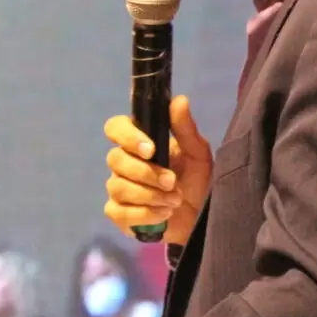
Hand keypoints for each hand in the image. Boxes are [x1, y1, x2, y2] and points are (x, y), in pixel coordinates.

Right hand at [103, 95, 212, 245]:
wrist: (200, 217)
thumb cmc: (196, 180)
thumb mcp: (197, 153)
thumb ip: (186, 128)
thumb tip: (179, 100)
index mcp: (139, 142)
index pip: (115, 128)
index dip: (127, 137)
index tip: (150, 149)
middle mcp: (123, 163)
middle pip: (116, 160)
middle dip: (147, 173)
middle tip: (172, 182)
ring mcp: (118, 188)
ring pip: (118, 186)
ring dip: (149, 195)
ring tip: (174, 201)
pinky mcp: (119, 214)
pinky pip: (119, 212)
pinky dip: (144, 214)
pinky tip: (164, 214)